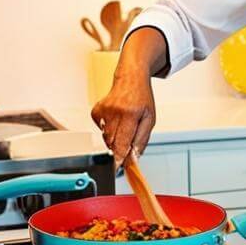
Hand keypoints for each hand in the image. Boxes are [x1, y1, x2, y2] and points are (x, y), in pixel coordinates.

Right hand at [90, 34, 162, 159]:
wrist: (131, 78)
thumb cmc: (142, 98)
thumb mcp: (150, 119)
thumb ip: (141, 140)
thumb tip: (134, 157)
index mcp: (131, 113)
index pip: (122, 141)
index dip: (119, 156)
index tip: (117, 166)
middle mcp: (115, 111)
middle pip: (112, 142)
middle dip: (119, 148)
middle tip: (127, 143)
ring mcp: (103, 110)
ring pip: (105, 137)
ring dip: (115, 138)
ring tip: (125, 125)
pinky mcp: (96, 111)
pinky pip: (100, 129)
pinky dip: (108, 129)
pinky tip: (116, 118)